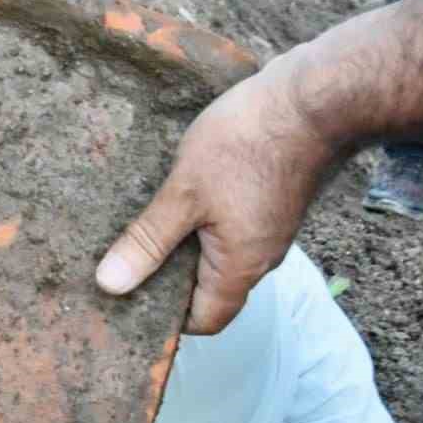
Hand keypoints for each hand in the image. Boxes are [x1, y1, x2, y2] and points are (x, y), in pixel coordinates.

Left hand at [95, 51, 346, 333]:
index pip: (205, 321)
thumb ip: (148, 241)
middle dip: (169, 281)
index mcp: (239, 268)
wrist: (310, 101)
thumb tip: (111, 284)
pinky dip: (202, 223)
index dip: (167, 319)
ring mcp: (268, 229)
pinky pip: (231, 228)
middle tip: (123, 261)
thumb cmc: (248, 144)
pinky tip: (175, 199)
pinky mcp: (270, 202)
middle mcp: (260, 257)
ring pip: (219, 256)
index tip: (129, 299)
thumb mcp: (184, 193)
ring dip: (184, 248)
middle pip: (211, 292)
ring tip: (142, 229)